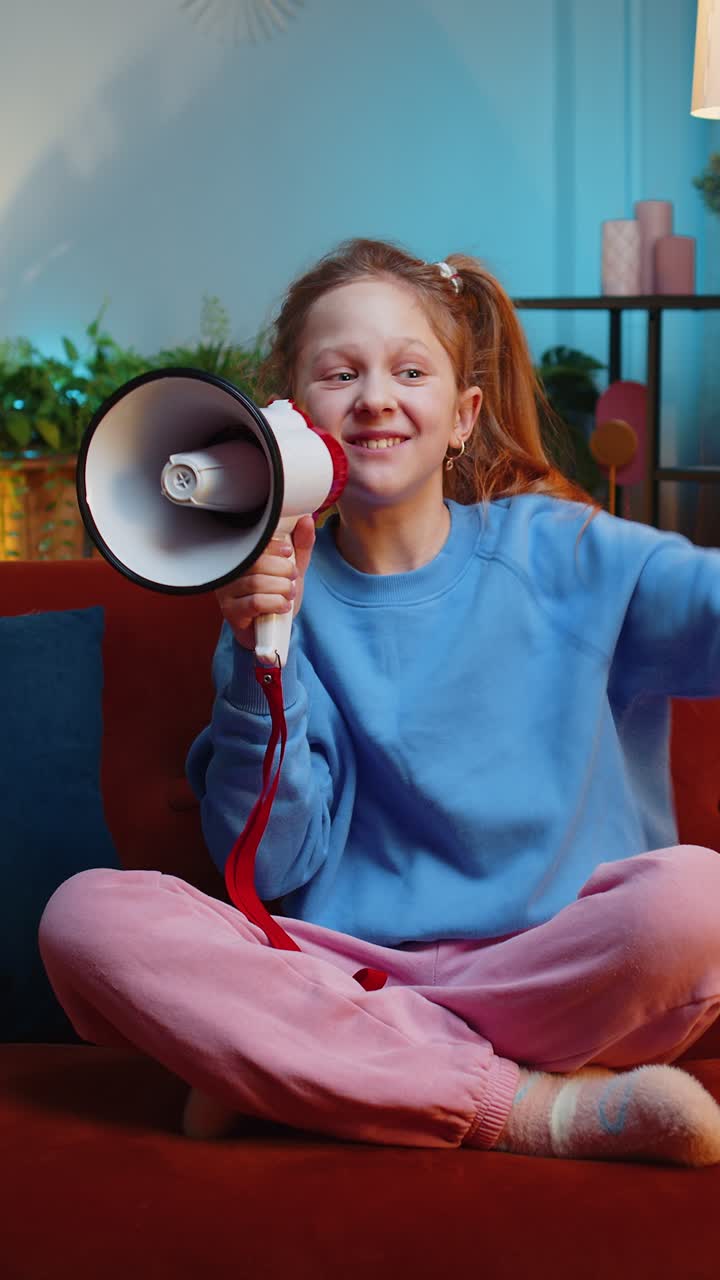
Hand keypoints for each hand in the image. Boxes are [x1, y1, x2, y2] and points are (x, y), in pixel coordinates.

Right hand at [215, 514, 315, 650]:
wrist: (270, 630)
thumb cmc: (275, 595)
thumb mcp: (292, 567)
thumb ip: (300, 545)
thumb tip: (306, 519)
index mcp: (241, 554)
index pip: (253, 542)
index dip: (274, 545)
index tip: (288, 552)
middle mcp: (229, 571)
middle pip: (256, 562)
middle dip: (283, 570)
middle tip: (292, 578)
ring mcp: (226, 592)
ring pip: (256, 583)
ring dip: (281, 588)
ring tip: (289, 593)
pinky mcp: (231, 612)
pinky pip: (254, 602)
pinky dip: (275, 603)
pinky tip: (282, 606)